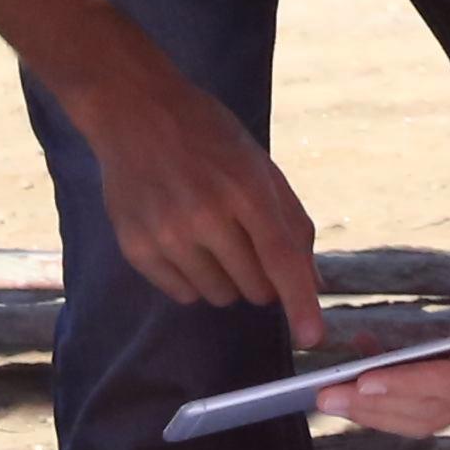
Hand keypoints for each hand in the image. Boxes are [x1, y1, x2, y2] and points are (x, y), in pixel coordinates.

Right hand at [63, 54, 323, 343]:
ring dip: (228, 279)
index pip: (280, 259)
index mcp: (245, 188)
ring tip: (213, 237)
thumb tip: (314, 281)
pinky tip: (184, 242)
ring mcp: (166, 234)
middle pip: (255, 287)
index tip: (312, 337)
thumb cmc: (209, 136)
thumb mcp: (261, 165)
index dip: (300, 302)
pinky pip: (183, 295)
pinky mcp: (137, 248)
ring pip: (220, 296)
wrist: (135, 112)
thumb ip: (292, 222)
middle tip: (247, 240)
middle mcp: (205, 215)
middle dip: (263, 276)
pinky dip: (194, 279)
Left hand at [328, 202, 449, 433]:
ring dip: (376, 408)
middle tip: (323, 397)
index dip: (403, 385)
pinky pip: (426, 396)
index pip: (448, 383)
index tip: (360, 382)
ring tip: (330, 395)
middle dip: (374, 406)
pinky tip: (364, 360)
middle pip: (430, 409)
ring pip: (424, 412)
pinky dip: (390, 389)